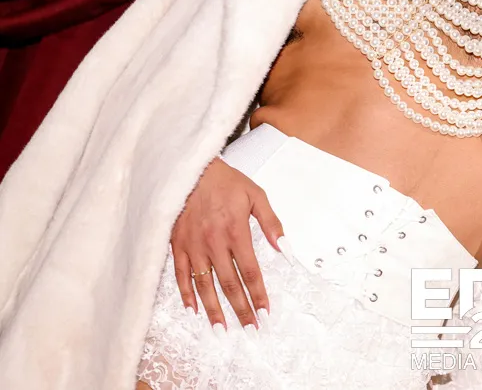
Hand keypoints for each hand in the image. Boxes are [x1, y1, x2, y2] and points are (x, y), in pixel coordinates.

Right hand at [170, 158, 283, 328]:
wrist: (189, 171)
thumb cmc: (225, 182)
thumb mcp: (255, 195)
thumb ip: (271, 223)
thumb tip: (284, 248)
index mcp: (235, 232)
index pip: (250, 271)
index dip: (258, 294)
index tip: (265, 311)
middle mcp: (214, 243)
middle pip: (229, 284)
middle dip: (241, 309)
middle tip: (249, 328)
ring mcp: (193, 246)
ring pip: (204, 285)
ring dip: (214, 310)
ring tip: (222, 329)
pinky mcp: (177, 245)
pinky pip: (180, 275)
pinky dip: (187, 294)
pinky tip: (194, 309)